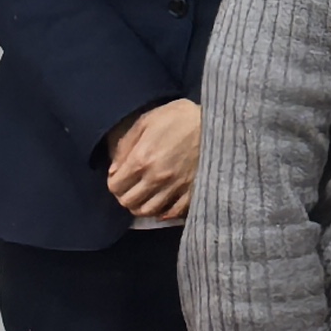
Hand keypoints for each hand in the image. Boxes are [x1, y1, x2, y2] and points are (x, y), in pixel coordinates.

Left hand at [107, 99, 201, 220]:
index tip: (119, 177)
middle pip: (129, 202)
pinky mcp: (192, 191)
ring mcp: (176, 187)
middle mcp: (156, 178)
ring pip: (148, 211)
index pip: (115, 186)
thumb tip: (113, 171)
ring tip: (145, 197)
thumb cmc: (179, 117)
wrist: (217, 121)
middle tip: (131, 188)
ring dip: (141, 206)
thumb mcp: (146, 121)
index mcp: (142, 160)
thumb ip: (125, 146)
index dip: (114, 183)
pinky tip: (163, 204)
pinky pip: (173, 212)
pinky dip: (164, 212)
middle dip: (125, 196)